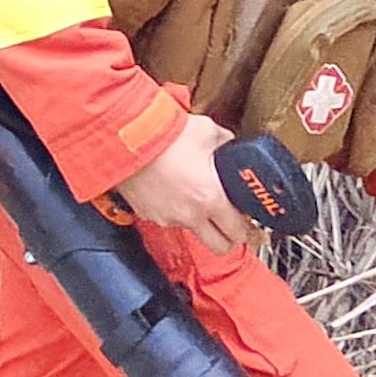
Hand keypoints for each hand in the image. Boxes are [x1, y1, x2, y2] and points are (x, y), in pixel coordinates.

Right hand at [112, 114, 255, 254]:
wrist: (125, 136)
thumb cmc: (163, 135)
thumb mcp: (205, 131)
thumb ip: (223, 140)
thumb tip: (228, 142)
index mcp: (210, 198)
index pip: (238, 231)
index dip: (248, 230)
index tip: (250, 225)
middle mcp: (189, 215)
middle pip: (218, 246)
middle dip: (227, 237)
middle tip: (229, 223)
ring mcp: (166, 217)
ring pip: (191, 230)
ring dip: (198, 221)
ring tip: (195, 197)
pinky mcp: (146, 213)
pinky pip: (166, 218)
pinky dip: (172, 209)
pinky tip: (171, 190)